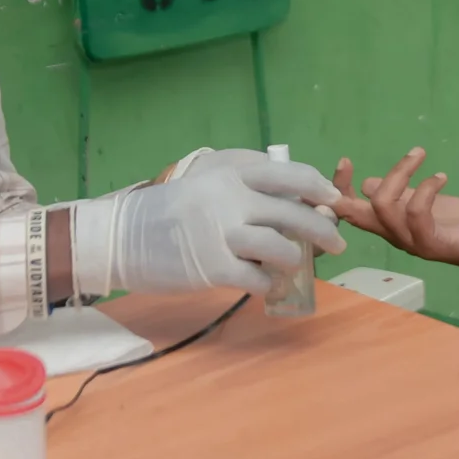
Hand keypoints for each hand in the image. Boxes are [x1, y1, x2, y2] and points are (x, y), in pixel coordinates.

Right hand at [72, 149, 343, 297]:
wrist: (121, 238)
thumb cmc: (169, 212)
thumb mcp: (205, 183)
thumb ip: (244, 188)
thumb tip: (296, 203)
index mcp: (229, 174)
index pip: (289, 175)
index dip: (319, 187)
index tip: (333, 199)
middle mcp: (230, 200)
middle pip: (295, 214)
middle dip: (324, 231)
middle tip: (337, 245)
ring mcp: (223, 235)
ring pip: (283, 249)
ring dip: (294, 260)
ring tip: (289, 266)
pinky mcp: (215, 269)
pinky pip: (260, 280)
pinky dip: (268, 284)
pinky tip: (264, 284)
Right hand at [330, 150, 458, 278]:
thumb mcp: (422, 203)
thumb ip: (398, 195)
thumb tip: (367, 185)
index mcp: (389, 224)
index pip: (350, 210)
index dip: (339, 188)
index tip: (345, 161)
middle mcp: (394, 235)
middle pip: (355, 213)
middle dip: (346, 185)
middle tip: (350, 161)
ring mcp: (412, 241)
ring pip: (384, 206)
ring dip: (399, 173)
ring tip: (420, 154)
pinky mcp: (432, 244)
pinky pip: (417, 213)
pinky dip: (425, 188)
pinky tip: (440, 178)